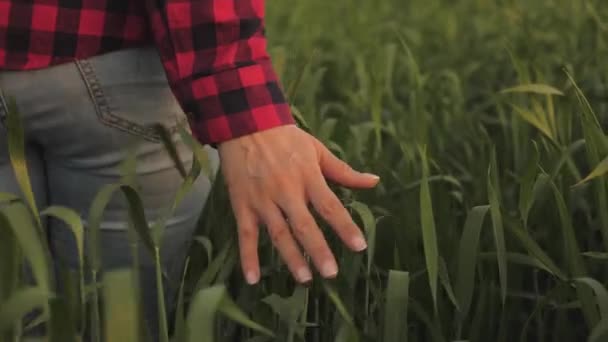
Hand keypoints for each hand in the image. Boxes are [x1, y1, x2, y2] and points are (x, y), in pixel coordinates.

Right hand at [217, 124, 379, 283]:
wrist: (245, 123)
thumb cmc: (286, 138)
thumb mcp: (317, 149)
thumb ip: (344, 171)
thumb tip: (374, 181)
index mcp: (308, 177)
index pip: (330, 206)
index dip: (345, 227)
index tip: (359, 247)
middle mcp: (286, 191)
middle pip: (304, 225)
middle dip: (318, 250)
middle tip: (331, 273)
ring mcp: (263, 200)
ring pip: (278, 233)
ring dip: (290, 257)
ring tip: (304, 279)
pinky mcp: (242, 205)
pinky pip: (245, 234)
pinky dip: (247, 257)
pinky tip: (252, 278)